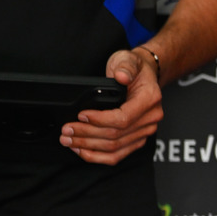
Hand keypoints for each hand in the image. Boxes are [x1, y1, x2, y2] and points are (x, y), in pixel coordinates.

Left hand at [59, 47, 162, 164]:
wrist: (143, 76)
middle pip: (116, 136)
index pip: (123, 118)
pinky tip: (82, 151)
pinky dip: (97, 156)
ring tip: (69, 141)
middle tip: (67, 130)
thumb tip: (121, 76)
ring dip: (89, 147)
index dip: (100, 120)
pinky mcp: (136, 140)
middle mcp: (150, 119)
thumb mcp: (128, 59)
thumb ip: (125, 66)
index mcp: (149, 100)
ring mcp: (144, 132)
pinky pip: (117, 155)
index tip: (81, 115)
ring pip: (114, 149)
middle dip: (87, 134)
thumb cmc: (135, 69)